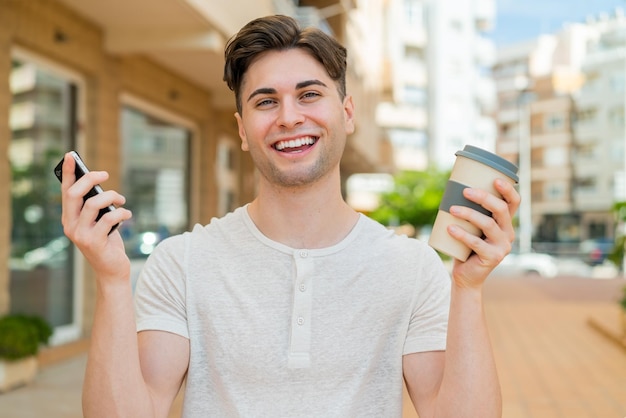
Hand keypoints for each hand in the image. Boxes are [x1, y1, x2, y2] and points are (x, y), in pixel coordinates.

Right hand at [60, 152, 132, 279]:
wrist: (112, 270)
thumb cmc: (107, 242)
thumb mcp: (99, 222)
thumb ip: (96, 206)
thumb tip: (101, 184)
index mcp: (69, 218)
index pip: (66, 191)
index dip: (68, 173)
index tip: (70, 155)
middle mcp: (70, 226)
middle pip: (74, 194)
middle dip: (90, 179)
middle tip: (106, 175)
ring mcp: (80, 235)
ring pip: (93, 204)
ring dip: (111, 197)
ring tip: (122, 200)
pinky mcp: (94, 242)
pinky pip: (109, 219)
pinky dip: (121, 212)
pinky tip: (127, 214)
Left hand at [447, 178, 520, 287]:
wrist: (466, 276)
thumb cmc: (465, 247)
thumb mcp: (469, 227)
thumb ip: (467, 212)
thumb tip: (449, 190)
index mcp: (505, 223)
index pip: (514, 203)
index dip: (508, 190)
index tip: (495, 179)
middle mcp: (508, 233)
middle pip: (501, 210)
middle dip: (484, 197)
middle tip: (465, 191)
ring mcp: (502, 247)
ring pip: (488, 224)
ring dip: (469, 214)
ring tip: (452, 209)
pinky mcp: (492, 258)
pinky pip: (476, 243)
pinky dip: (462, 234)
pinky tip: (450, 228)